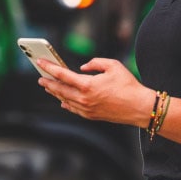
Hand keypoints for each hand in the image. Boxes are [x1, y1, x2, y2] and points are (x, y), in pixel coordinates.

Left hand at [36, 58, 154, 127]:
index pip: (62, 75)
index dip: (49, 68)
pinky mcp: (91, 116)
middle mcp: (84, 99)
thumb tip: (83, 68)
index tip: (41, 63)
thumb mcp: (113, 65)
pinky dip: (66, 103)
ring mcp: (87, 109)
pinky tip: (62, 100)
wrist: (139, 107)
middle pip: (60, 90)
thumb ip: (95, 63)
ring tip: (49, 87)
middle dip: (48, 82)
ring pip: (65, 100)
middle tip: (41, 77)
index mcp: (87, 85)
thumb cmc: (128, 85)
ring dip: (55, 93)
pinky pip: (74, 109)